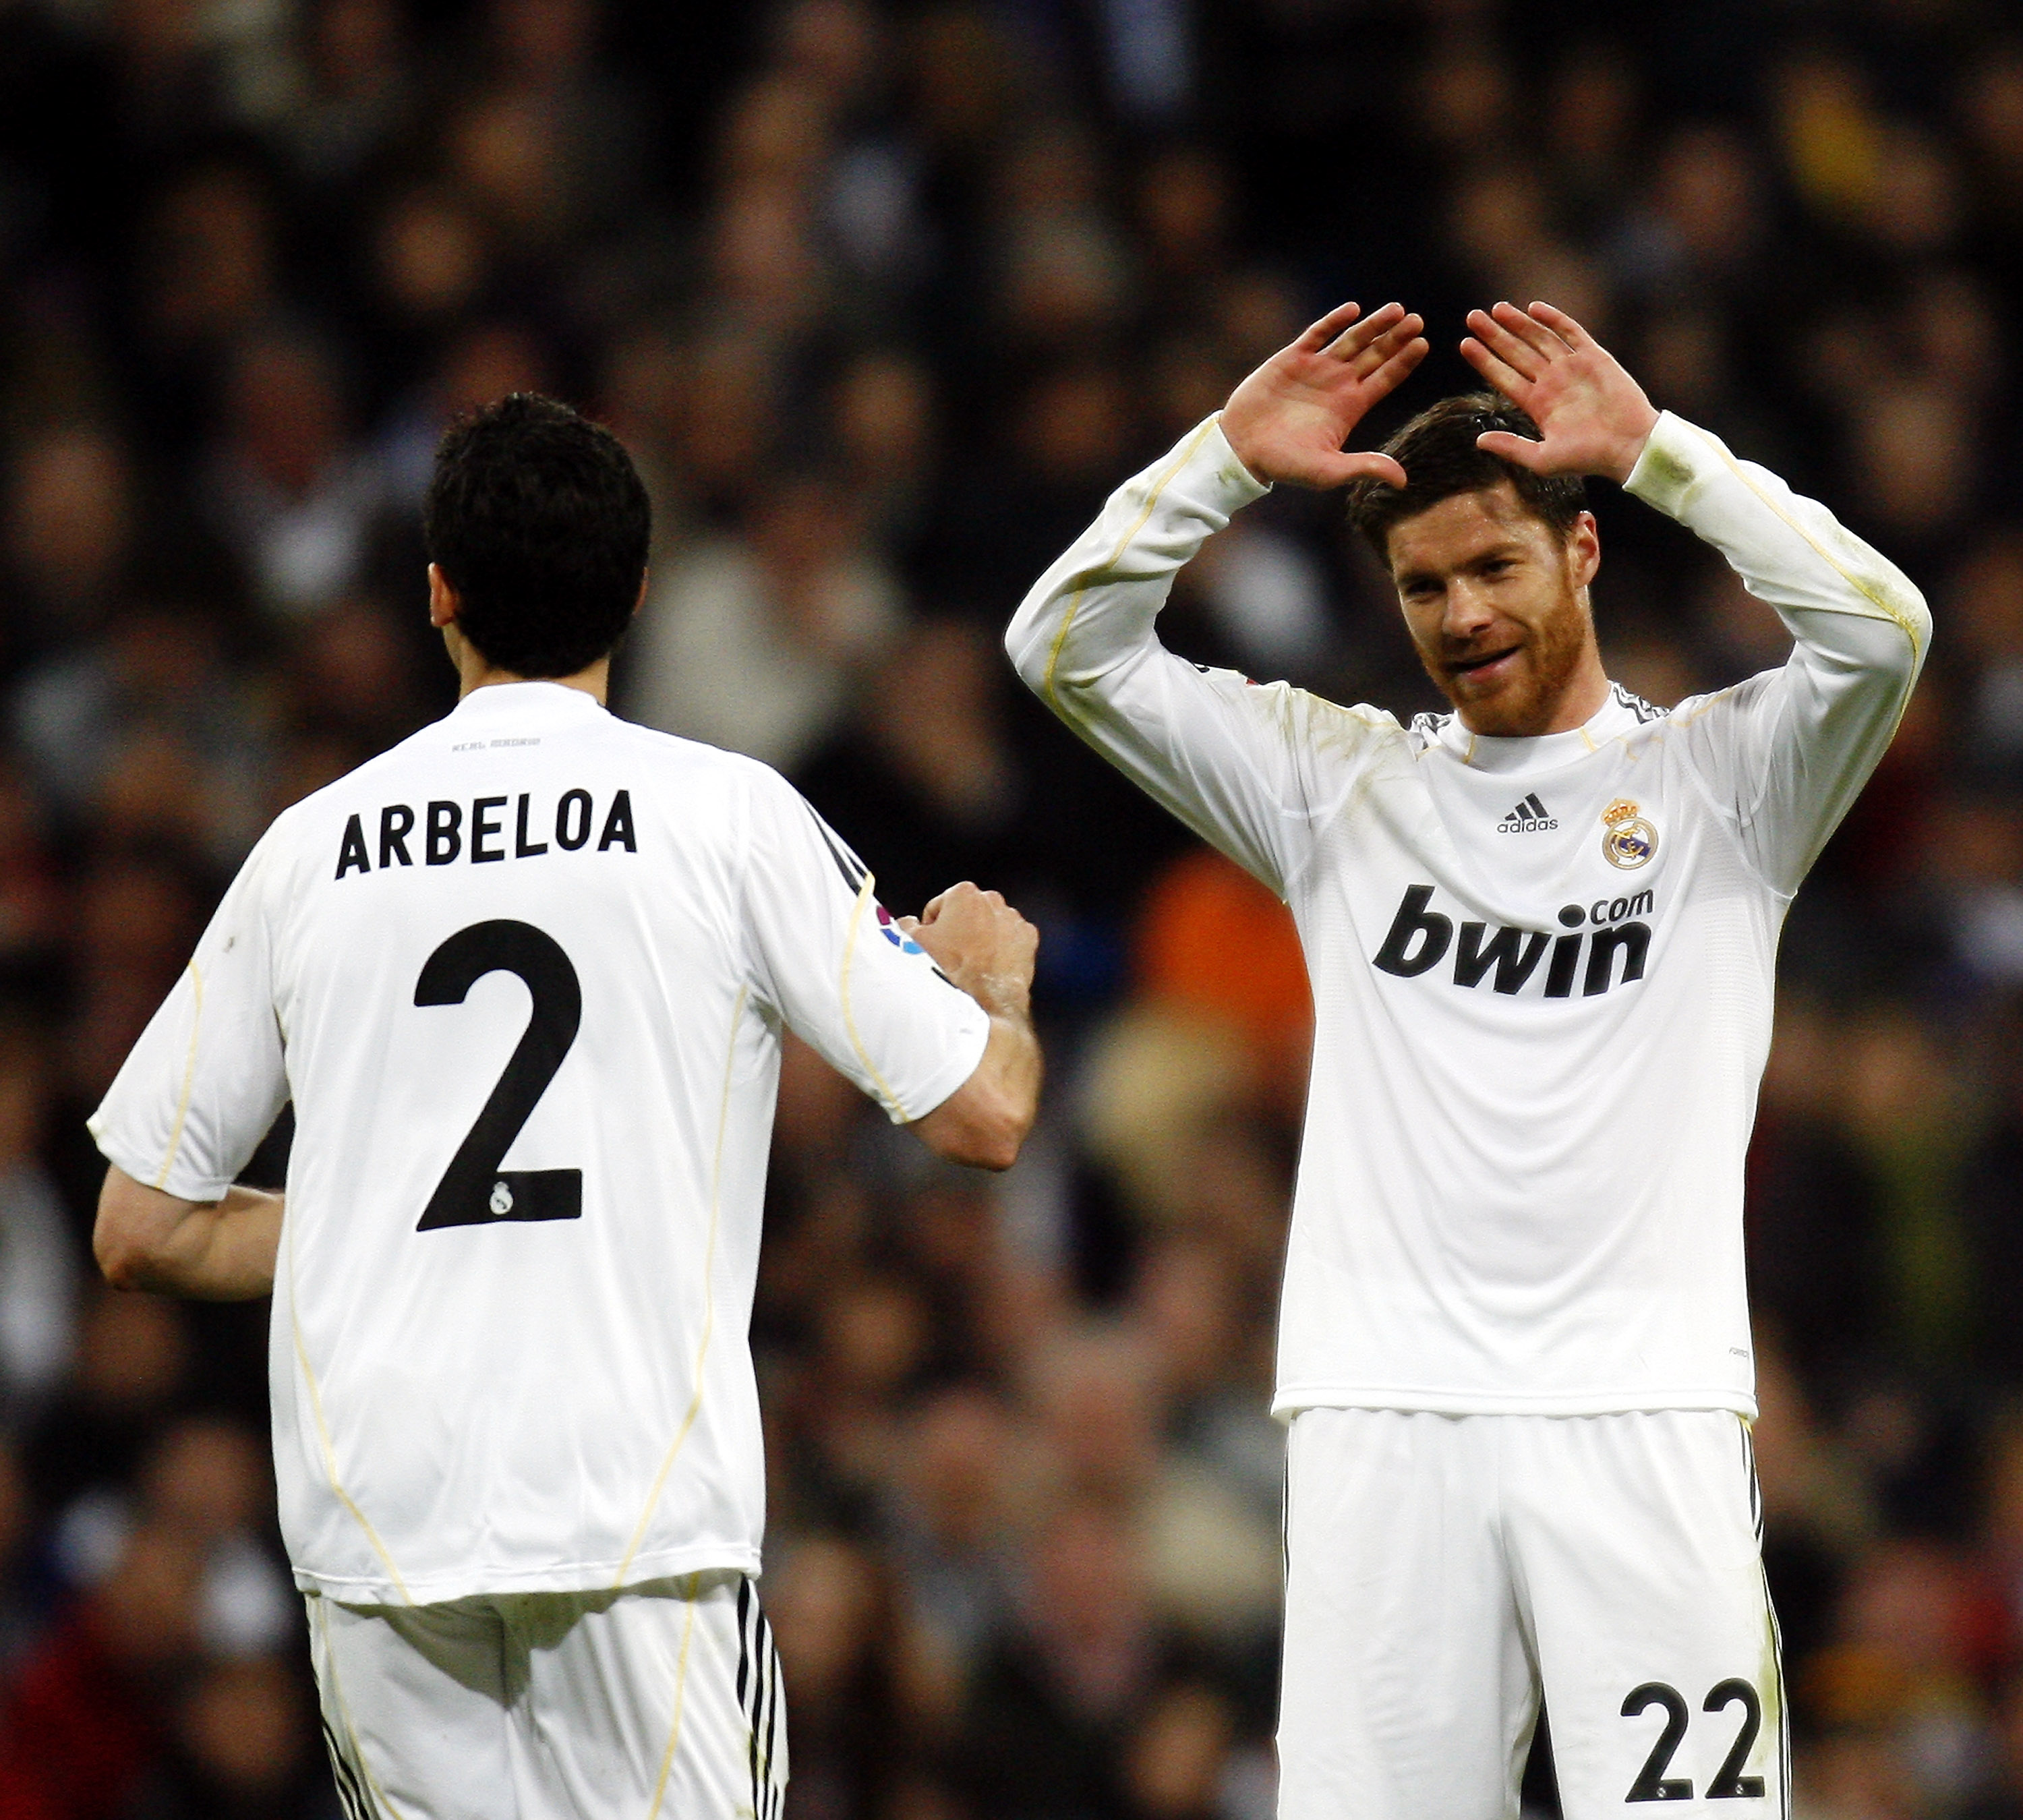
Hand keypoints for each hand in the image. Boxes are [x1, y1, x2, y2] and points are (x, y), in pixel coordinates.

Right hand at [899, 883, 1036, 1020]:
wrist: (987, 996)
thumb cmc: (954, 967)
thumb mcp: (917, 944)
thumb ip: (907, 926)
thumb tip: (906, 923)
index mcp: (963, 893)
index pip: (939, 906)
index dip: (932, 927)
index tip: (935, 942)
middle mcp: (992, 899)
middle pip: (967, 913)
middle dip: (959, 929)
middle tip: (952, 953)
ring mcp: (1012, 917)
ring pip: (990, 924)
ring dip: (981, 937)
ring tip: (972, 961)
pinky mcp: (1028, 936)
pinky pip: (1010, 937)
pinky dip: (1002, 947)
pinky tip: (990, 963)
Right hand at [1220, 301, 1428, 489]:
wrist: (1241, 449)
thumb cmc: (1284, 465)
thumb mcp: (1328, 472)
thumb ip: (1365, 468)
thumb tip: (1403, 481)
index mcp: (1350, 407)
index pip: (1385, 379)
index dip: (1404, 362)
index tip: (1423, 343)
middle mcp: (1338, 384)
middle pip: (1375, 355)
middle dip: (1396, 338)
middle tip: (1417, 320)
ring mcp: (1316, 369)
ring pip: (1352, 340)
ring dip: (1374, 325)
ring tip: (1396, 309)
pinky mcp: (1292, 358)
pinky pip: (1318, 333)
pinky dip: (1334, 321)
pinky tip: (1353, 309)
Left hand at [1458, 302, 1658, 485]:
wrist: (1629, 445)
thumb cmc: (1588, 458)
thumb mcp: (1542, 459)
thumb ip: (1511, 447)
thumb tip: (1479, 441)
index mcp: (1537, 404)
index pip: (1504, 376)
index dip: (1484, 360)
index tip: (1465, 344)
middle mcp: (1552, 382)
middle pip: (1516, 353)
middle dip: (1495, 335)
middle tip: (1472, 317)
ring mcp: (1572, 368)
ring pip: (1539, 339)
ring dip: (1518, 323)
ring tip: (1496, 309)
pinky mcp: (1594, 358)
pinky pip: (1571, 333)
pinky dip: (1553, 319)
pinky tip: (1533, 308)